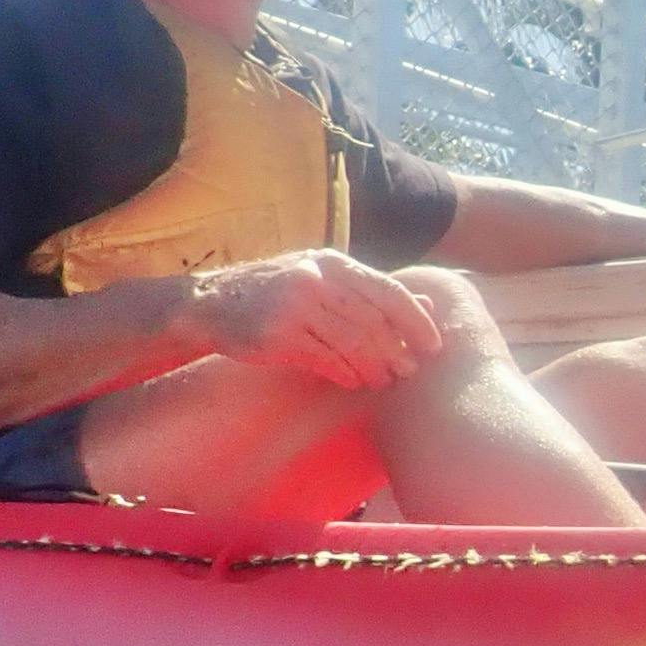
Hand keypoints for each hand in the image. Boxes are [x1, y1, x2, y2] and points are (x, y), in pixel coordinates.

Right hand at [181, 251, 446, 388]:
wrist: (210, 302)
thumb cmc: (277, 292)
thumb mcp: (324, 279)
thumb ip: (371, 292)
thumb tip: (427, 306)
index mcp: (332, 263)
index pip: (388, 291)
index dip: (416, 321)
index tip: (434, 345)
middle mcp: (315, 279)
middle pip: (373, 320)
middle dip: (397, 350)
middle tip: (410, 371)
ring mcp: (294, 306)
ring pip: (352, 343)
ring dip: (374, 367)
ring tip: (383, 381)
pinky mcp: (277, 334)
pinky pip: (324, 359)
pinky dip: (345, 373)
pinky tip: (354, 382)